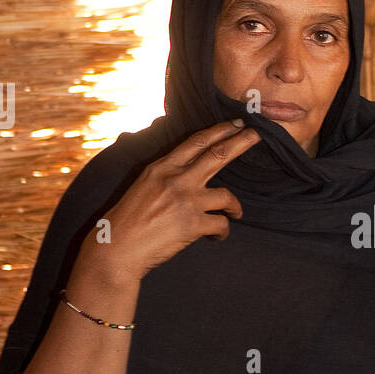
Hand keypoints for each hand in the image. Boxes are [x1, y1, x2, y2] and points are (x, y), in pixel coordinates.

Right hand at [78, 119, 261, 283]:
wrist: (116, 249)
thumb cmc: (126, 220)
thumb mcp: (142, 185)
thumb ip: (164, 173)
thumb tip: (182, 165)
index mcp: (162, 167)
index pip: (196, 142)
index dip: (219, 131)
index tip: (235, 124)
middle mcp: (176, 179)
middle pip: (218, 155)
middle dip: (241, 143)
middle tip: (257, 135)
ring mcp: (187, 201)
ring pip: (227, 195)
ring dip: (235, 206)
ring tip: (235, 213)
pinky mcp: (193, 224)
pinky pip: (221, 224)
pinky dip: (222, 232)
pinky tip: (216, 236)